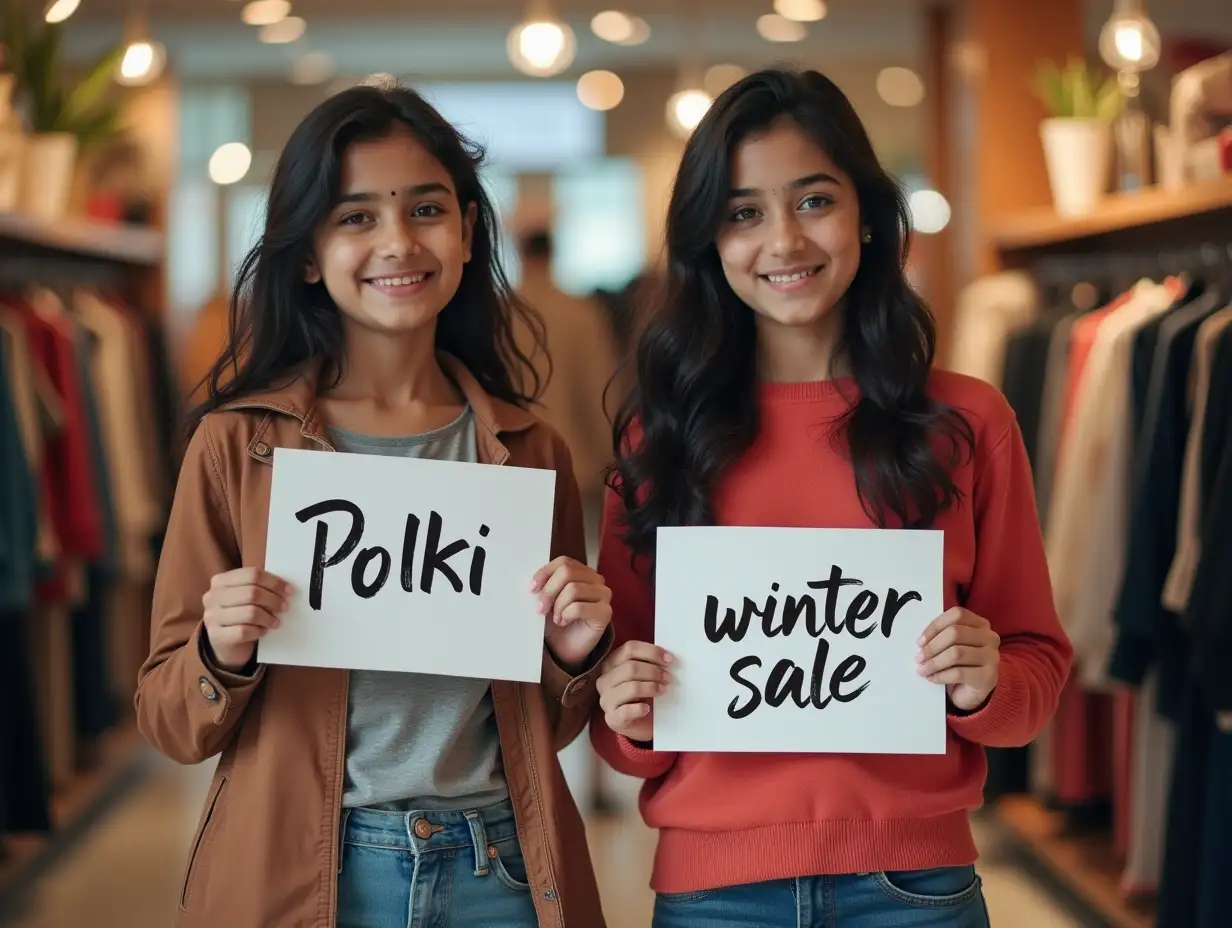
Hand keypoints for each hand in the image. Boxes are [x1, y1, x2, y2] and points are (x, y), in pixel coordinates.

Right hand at [202, 568, 291, 672]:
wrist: (225, 643)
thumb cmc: (239, 614)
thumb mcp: (244, 596)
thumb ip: (258, 587)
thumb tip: (285, 588)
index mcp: (220, 581)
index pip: (252, 574)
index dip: (274, 582)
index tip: (289, 590)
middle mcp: (212, 596)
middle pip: (252, 592)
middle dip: (273, 600)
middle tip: (285, 607)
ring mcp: (212, 617)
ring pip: (250, 613)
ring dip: (268, 617)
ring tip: (276, 621)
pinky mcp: (216, 636)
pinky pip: (244, 631)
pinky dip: (259, 631)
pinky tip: (263, 631)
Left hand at [532, 557, 612, 671]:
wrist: (565, 648)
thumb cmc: (555, 621)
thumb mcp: (546, 599)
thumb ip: (544, 585)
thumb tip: (534, 582)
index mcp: (582, 572)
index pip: (564, 562)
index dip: (545, 573)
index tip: (532, 589)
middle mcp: (596, 580)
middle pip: (567, 572)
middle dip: (548, 591)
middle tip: (540, 609)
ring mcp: (603, 595)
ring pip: (573, 589)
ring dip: (557, 606)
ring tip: (556, 618)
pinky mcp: (605, 612)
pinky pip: (578, 607)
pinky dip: (565, 615)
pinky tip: (564, 621)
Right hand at [596, 641, 672, 742]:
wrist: (640, 724)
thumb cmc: (643, 695)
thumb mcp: (644, 675)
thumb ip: (650, 663)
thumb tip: (666, 658)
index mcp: (610, 664)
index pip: (629, 649)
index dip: (651, 652)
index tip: (669, 659)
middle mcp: (605, 680)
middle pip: (630, 668)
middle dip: (653, 671)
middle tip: (667, 677)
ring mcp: (606, 700)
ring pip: (631, 687)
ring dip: (651, 687)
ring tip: (663, 690)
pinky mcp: (612, 718)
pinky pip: (626, 711)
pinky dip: (640, 709)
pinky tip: (647, 708)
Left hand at [916, 607, 999, 711]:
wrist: (972, 691)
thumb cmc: (959, 664)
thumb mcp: (950, 646)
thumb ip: (940, 637)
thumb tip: (921, 642)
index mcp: (980, 624)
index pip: (957, 615)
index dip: (935, 626)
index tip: (920, 641)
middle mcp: (990, 638)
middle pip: (955, 633)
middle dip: (932, 646)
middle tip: (918, 658)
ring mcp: (992, 657)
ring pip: (956, 653)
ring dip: (934, 663)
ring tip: (922, 670)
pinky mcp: (988, 677)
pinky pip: (959, 673)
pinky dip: (941, 676)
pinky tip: (932, 678)